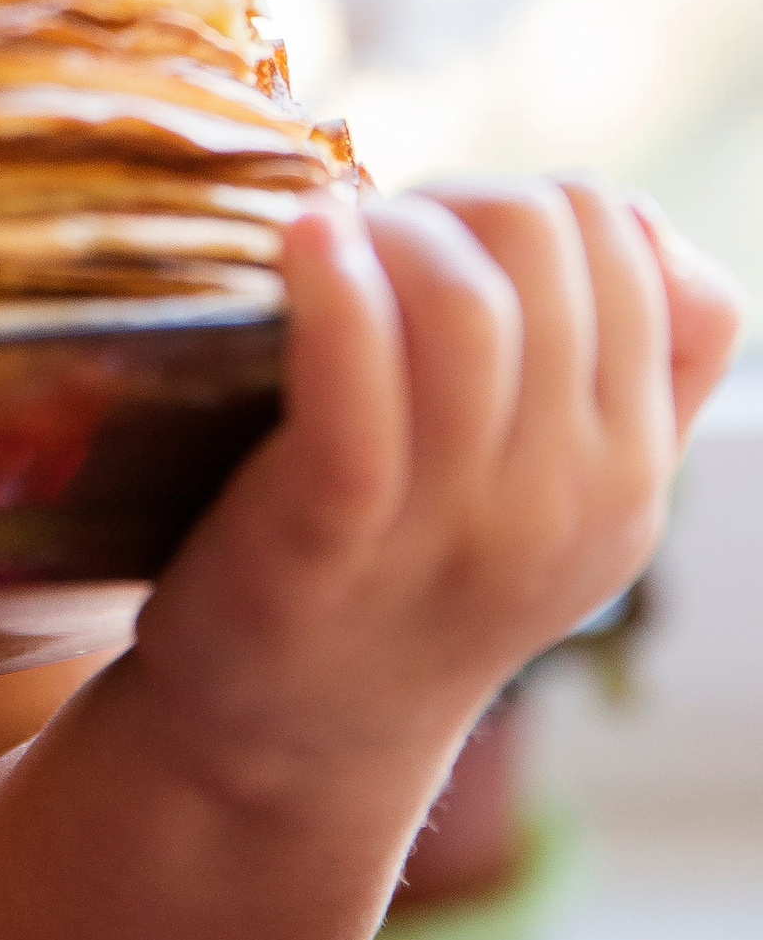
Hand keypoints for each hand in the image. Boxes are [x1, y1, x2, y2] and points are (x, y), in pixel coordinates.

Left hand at [131, 179, 743, 809]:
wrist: (290, 741)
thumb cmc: (410, 572)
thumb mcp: (560, 490)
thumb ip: (634, 370)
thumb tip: (647, 224)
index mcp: (632, 468)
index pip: (625, 242)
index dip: (524, 197)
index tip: (443, 235)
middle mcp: (567, 496)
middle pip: (543, 242)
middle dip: (452, 202)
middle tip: (372, 238)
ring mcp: (455, 522)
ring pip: (464, 302)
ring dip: (384, 231)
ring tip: (322, 245)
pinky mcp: (331, 533)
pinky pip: (357, 388)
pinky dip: (332, 292)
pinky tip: (301, 239)